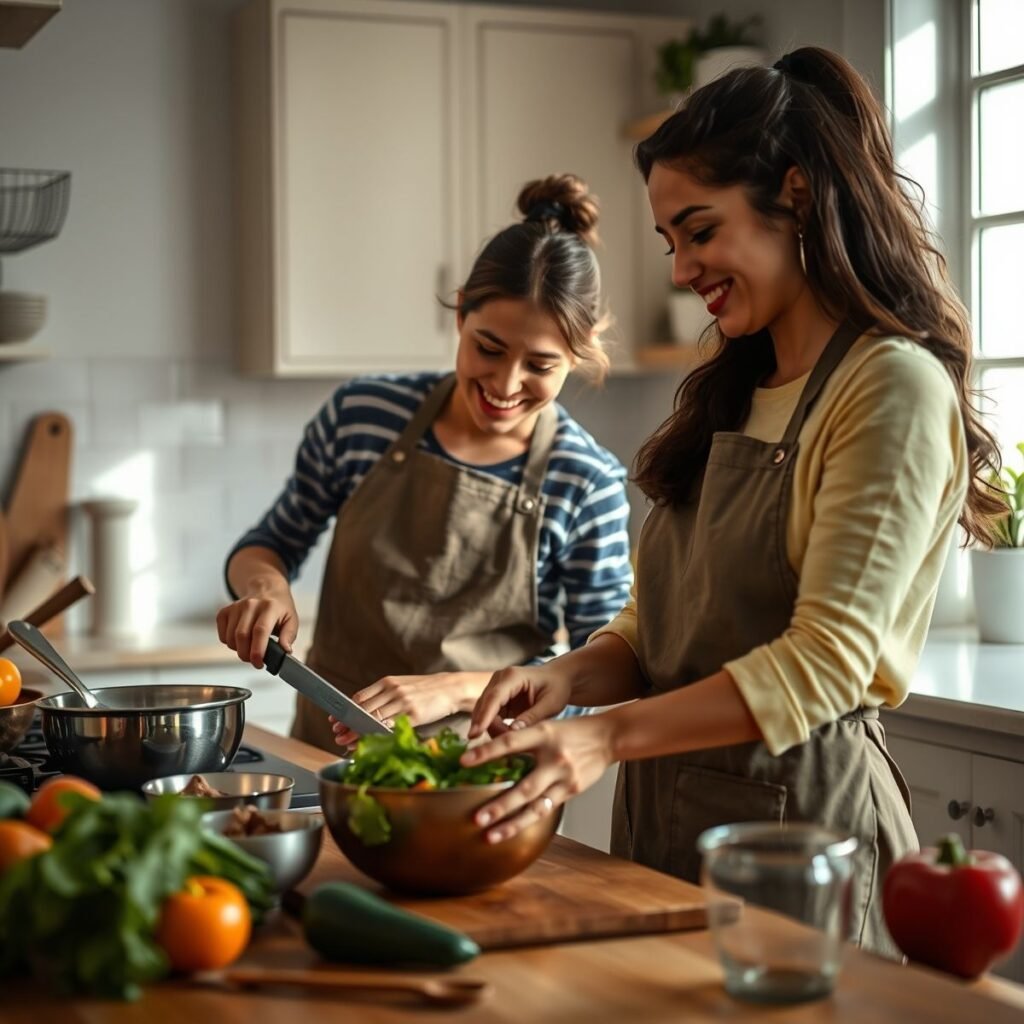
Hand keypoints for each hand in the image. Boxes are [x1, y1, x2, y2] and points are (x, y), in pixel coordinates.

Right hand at [215, 587, 297, 669]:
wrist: (266, 589)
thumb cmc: (279, 608)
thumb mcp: (291, 620)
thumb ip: (289, 636)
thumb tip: (285, 651)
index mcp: (270, 607)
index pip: (260, 630)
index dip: (258, 650)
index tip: (259, 663)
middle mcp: (251, 605)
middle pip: (242, 636)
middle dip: (247, 655)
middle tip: (255, 660)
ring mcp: (236, 607)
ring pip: (230, 638)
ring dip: (239, 650)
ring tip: (250, 648)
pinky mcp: (225, 611)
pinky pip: (222, 636)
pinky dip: (230, 643)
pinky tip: (241, 640)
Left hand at [330, 672, 487, 746]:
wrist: (450, 688)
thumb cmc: (425, 689)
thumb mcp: (402, 685)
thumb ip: (383, 694)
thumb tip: (362, 708)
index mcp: (388, 681)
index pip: (360, 697)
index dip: (345, 710)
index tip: (334, 720)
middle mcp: (394, 690)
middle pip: (363, 709)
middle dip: (347, 724)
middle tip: (336, 734)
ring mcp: (404, 703)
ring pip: (374, 720)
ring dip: (358, 733)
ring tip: (346, 742)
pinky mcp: (415, 715)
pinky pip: (392, 728)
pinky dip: (378, 736)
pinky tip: (370, 743)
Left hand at [460, 716, 616, 843]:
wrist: (608, 737)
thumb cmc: (571, 731)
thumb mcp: (546, 726)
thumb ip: (522, 738)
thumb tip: (490, 749)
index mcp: (544, 734)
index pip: (510, 743)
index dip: (486, 752)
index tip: (463, 762)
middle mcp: (554, 758)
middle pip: (524, 787)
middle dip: (500, 806)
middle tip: (476, 818)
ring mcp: (565, 778)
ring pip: (535, 807)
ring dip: (512, 824)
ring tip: (490, 835)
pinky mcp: (572, 791)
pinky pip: (546, 809)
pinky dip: (527, 820)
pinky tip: (511, 830)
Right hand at [468, 663, 572, 739]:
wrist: (558, 678)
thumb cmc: (557, 688)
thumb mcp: (550, 704)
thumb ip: (532, 718)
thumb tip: (512, 733)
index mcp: (513, 676)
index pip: (494, 697)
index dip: (484, 716)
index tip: (475, 734)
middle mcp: (499, 679)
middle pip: (484, 705)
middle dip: (487, 727)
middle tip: (504, 746)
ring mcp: (495, 687)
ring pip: (483, 712)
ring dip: (492, 729)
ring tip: (511, 740)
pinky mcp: (496, 698)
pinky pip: (488, 716)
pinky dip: (494, 728)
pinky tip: (506, 737)